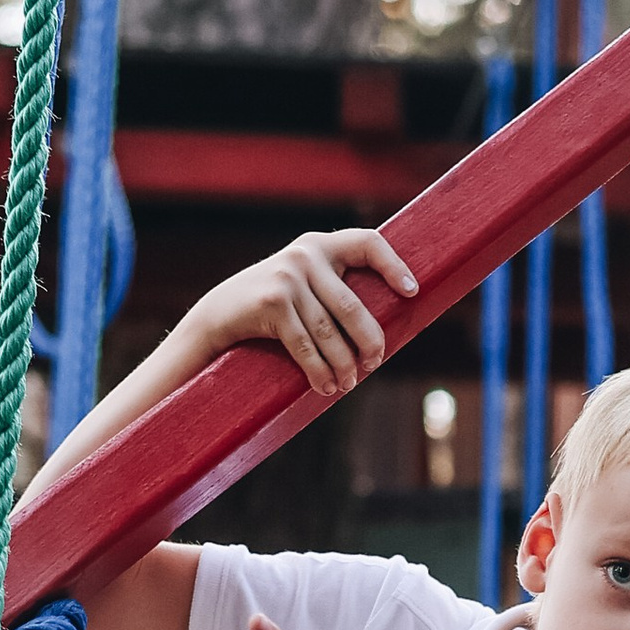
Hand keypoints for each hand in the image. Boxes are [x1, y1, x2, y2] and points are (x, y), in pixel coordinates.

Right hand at [191, 228, 417, 402]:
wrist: (217, 315)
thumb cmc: (271, 308)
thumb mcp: (303, 285)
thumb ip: (334, 289)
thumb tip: (380, 330)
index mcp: (320, 246)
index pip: (368, 243)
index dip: (394, 265)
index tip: (412, 292)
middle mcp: (305, 255)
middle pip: (352, 305)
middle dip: (369, 341)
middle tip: (374, 364)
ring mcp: (287, 276)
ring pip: (329, 331)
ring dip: (343, 365)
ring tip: (348, 384)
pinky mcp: (272, 302)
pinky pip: (306, 345)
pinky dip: (319, 371)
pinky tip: (326, 387)